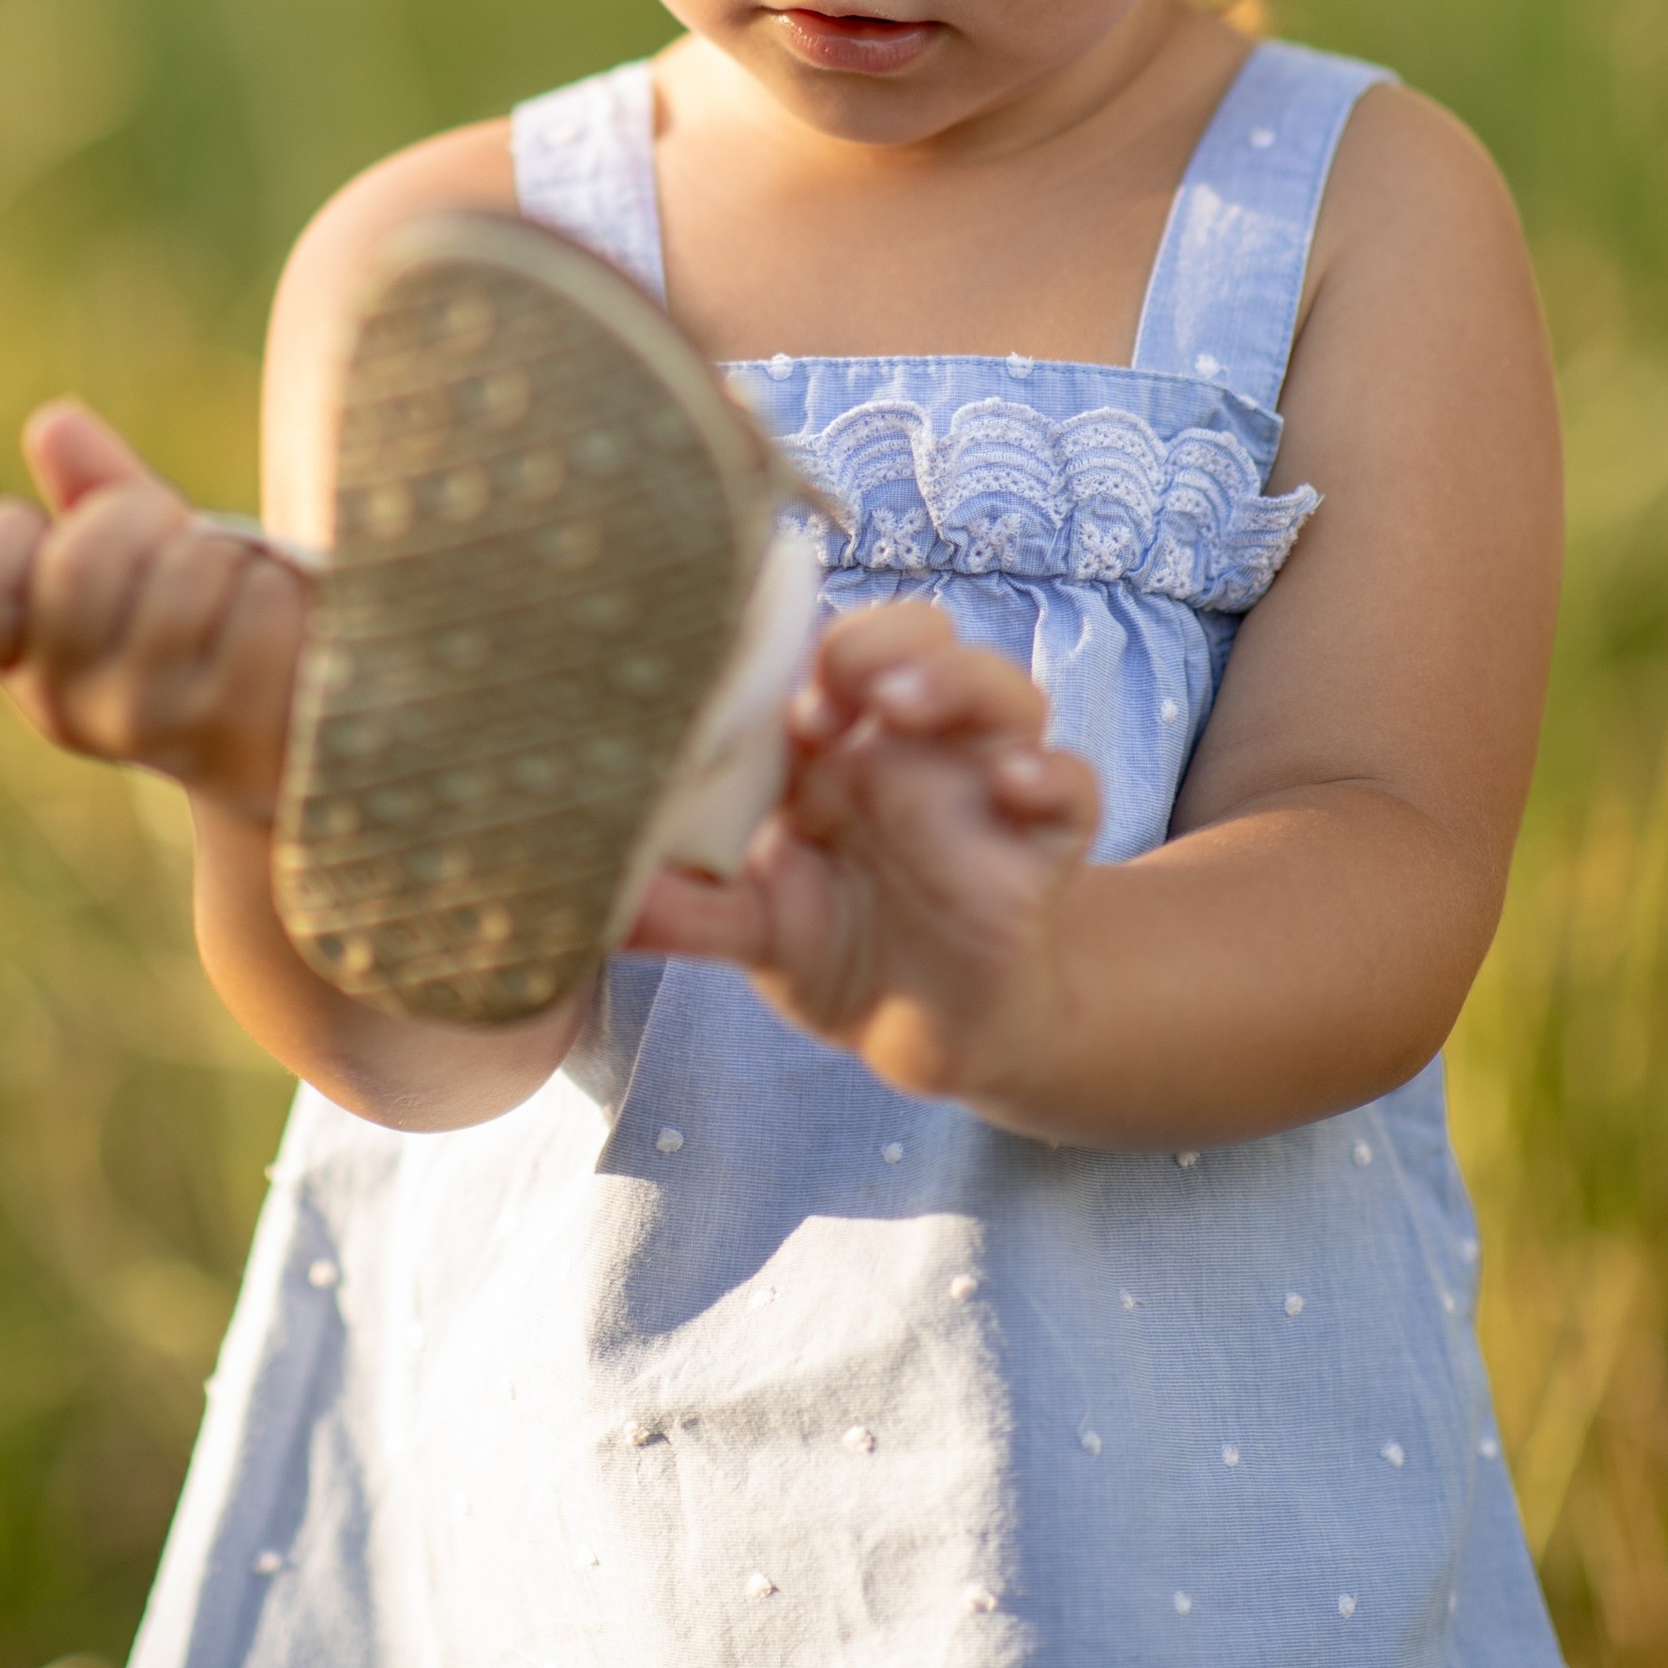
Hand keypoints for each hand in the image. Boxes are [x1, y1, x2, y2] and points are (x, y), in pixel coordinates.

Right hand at [0, 400, 302, 813]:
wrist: (294, 737)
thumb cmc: (208, 623)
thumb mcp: (144, 552)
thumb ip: (94, 490)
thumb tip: (53, 425)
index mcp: (23, 657)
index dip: (8, 536)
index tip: (58, 532)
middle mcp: (67, 705)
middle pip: (81, 559)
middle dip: (143, 520)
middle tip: (177, 545)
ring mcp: (148, 723)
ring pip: (181, 572)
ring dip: (225, 555)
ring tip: (237, 587)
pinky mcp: (232, 727)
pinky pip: (256, 602)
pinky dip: (278, 585)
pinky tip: (280, 620)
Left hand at [625, 600, 1098, 1109]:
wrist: (921, 1028)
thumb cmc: (829, 943)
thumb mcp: (752, 928)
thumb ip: (687, 913)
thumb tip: (598, 912)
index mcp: (832, 740)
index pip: (825, 649)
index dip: (800, 647)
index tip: (767, 682)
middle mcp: (909, 743)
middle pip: (919, 639)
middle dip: (886, 639)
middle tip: (844, 678)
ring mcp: (981, 784)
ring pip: (1002, 692)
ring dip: (962, 683)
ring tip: (909, 705)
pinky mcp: (1038, 844)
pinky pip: (1069, 787)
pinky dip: (1052, 774)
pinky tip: (1018, 783)